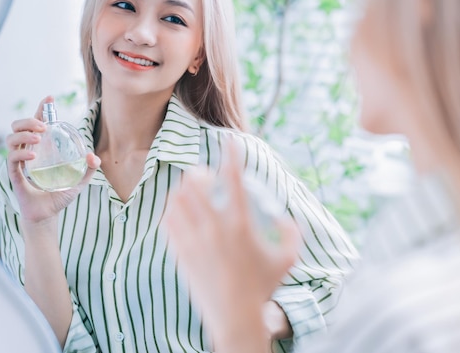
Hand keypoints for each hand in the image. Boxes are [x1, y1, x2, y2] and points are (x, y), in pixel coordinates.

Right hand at [5, 96, 99, 226]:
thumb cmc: (59, 195)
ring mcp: (19, 162)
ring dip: (24, 134)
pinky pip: (12, 160)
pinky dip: (21, 154)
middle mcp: (27, 152)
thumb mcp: (79, 180)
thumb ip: (89, 168)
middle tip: (43, 126)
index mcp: (41, 148)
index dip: (41, 108)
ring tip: (39, 138)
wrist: (48, 216)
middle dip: (28, 120)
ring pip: (11, 139)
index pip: (37, 123)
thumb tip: (94, 156)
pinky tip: (32, 156)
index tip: (49, 98)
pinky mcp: (15, 175)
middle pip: (17, 126)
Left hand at [166, 143, 299, 351]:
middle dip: (198, 172)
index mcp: (241, 224)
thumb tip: (284, 215)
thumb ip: (292, 233)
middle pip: (196, 184)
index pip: (234, 180)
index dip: (232, 156)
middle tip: (202, 174)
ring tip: (189, 192)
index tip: (230, 141)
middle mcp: (214, 228)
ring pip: (177, 200)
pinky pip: (167, 221)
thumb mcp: (288, 259)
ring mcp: (194, 240)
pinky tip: (178, 212)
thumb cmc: (263, 288)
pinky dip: (171, 211)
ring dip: (183, 190)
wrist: (234, 317)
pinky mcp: (180, 253)